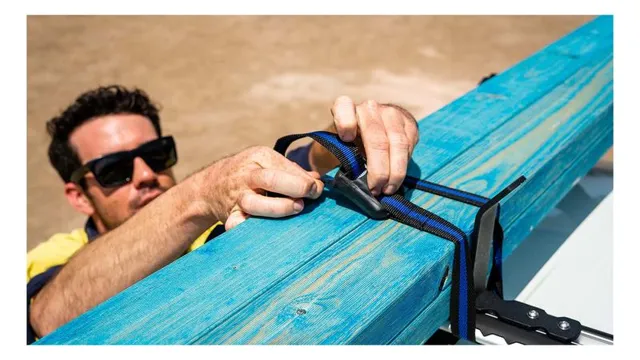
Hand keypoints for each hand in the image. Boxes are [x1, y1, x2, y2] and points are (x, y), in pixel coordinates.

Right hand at [201, 146, 324, 229]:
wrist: (211, 185)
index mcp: (259, 157)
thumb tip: (318, 180)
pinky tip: (261, 229)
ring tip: (296, 208)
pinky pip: (236, 223)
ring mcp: (238, 196)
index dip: (306, 179)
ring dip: (279, 208)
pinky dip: (246, 227)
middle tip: (311, 195)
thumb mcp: (268, 162)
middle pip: (271, 179)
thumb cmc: (249, 172)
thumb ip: (293, 171)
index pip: (286, 166)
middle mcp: (247, 175)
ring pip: (255, 203)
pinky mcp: (230, 214)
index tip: (318, 188)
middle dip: (296, 187)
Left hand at [331, 96, 418, 195]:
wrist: (374, 125)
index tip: (346, 138)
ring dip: (394, 172)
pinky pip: (409, 146)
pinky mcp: (408, 122)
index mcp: (346, 108)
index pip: (344, 107)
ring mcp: (391, 113)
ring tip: (387, 189)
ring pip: (398, 144)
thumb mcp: (340, 147)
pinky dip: (403, 165)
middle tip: (375, 189)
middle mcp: (369, 108)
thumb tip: (355, 183)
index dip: (345, 122)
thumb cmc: (351, 141)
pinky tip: (396, 178)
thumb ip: (344, 157)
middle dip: (378, 169)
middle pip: (377, 139)